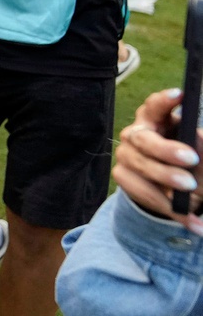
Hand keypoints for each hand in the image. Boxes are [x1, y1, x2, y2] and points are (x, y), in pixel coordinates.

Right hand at [115, 88, 202, 233]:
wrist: (178, 197)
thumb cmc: (192, 167)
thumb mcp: (201, 158)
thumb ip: (200, 148)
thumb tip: (195, 138)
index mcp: (157, 120)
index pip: (155, 106)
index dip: (164, 100)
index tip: (180, 94)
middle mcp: (136, 134)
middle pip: (144, 138)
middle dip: (166, 149)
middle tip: (191, 159)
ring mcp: (126, 155)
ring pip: (141, 165)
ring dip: (168, 181)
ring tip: (193, 195)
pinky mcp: (123, 177)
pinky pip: (143, 192)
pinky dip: (170, 208)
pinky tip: (194, 222)